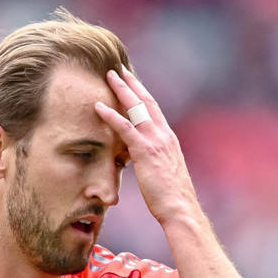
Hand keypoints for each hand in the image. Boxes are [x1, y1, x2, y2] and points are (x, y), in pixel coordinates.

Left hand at [94, 67, 201, 226]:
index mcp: (169, 139)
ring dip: (121, 90)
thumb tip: (145, 160)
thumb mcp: (165, 173)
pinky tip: (98, 106)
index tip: (133, 82)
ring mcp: (156, 141)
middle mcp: (164, 135)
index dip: (143, 94)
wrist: (180, 207)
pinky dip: (111, 115)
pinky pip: (125, 128)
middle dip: (132, 84)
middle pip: (147, 102)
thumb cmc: (172, 197)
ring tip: (109, 76)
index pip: (155, 110)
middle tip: (119, 69)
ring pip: (137, 108)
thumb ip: (156, 161)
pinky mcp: (145, 151)